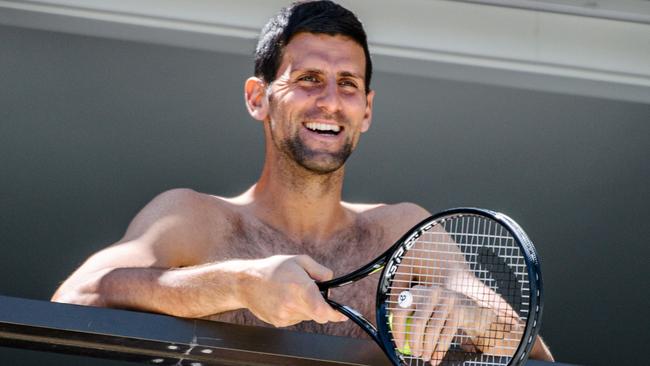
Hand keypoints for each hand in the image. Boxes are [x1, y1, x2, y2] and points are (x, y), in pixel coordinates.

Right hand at [239, 255, 347, 326]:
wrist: (246, 283)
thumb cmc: (272, 269)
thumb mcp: (299, 260)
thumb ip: (320, 271)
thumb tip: (330, 283)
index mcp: (300, 287)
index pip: (323, 310)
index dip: (335, 315)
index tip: (341, 315)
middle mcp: (292, 304)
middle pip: (317, 315)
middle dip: (319, 306)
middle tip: (309, 293)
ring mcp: (284, 315)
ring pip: (306, 317)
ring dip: (306, 307)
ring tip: (291, 293)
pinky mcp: (278, 322)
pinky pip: (295, 319)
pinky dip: (295, 311)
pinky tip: (284, 300)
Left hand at [390, 285, 521, 364]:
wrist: (473, 310)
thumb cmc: (442, 314)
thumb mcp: (426, 311)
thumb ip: (412, 320)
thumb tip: (399, 342)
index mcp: (418, 291)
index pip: (400, 310)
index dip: (397, 330)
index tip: (399, 345)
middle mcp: (431, 292)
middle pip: (417, 322)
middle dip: (414, 342)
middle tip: (415, 353)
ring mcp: (447, 299)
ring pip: (432, 330)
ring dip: (427, 347)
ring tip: (425, 357)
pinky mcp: (459, 310)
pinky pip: (446, 334)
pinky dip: (439, 349)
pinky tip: (436, 357)